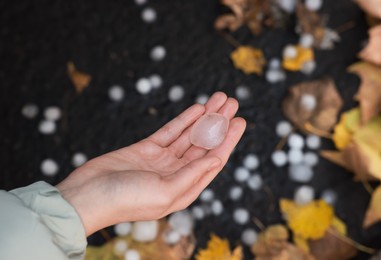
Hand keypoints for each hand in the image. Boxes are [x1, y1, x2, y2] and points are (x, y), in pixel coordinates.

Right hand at [56, 92, 245, 235]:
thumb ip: (192, 175)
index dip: (228, 140)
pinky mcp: (146, 149)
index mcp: (185, 189)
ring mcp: (161, 161)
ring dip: (205, 117)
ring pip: (189, 135)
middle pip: (204, 145)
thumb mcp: (164, 192)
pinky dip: (184, 120)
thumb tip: (218, 159)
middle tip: (233, 102)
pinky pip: (170, 132)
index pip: (213, 161)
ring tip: (220, 98)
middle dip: (219, 123)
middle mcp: (176, 174)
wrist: (87, 196)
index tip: (239, 121)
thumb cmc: (125, 200)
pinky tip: (197, 108)